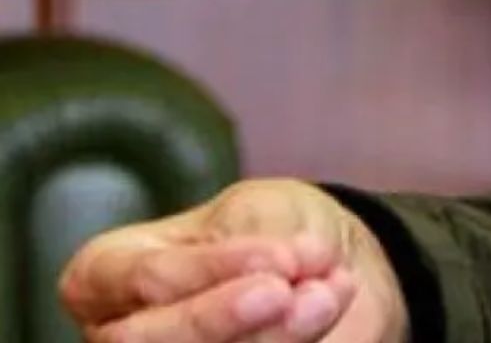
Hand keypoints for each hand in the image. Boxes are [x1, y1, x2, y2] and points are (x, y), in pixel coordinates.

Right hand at [59, 178, 407, 341]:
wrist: (324, 267)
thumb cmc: (271, 229)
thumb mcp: (258, 213)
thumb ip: (255, 247)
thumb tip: (278, 278)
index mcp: (108, 273)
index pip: (146, 279)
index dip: (212, 271)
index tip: (280, 257)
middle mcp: (123, 333)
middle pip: (146, 342)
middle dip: (221, 318)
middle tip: (285, 293)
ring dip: (274, 337)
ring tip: (325, 298)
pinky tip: (328, 313)